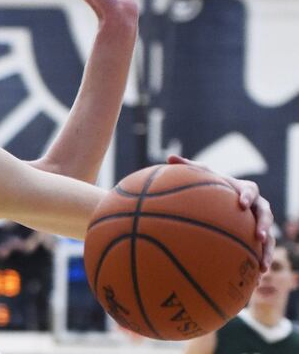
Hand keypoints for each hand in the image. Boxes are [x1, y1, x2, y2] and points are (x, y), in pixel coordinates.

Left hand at [167, 155, 274, 272]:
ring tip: (263, 266)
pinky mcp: (255, 240)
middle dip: (264, 225)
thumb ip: (188, 167)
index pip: (250, 191)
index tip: (242, 203)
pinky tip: (256, 282)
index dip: (248, 196)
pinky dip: (258, 264)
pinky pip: (260, 253)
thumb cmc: (210, 187)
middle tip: (259, 236)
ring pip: (268, 238)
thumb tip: (169, 156)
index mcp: (244, 190)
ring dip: (267, 251)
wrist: (222, 203)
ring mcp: (257, 224)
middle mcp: (255, 208)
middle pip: (265, 215)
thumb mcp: (201, 176)